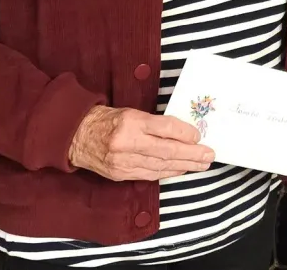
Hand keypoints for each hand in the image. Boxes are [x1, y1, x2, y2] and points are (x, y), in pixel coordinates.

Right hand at [68, 105, 213, 180]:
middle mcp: (126, 143)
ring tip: (201, 164)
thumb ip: (156, 124)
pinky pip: (149, 174)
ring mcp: (122, 161)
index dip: (184, 133)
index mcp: (130, 122)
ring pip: (160, 165)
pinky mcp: (119, 174)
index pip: (164, 128)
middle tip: (209, 155)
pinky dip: (167, 172)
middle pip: (166, 150)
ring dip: (184, 165)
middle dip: (191, 154)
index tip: (199, 136)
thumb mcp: (133, 113)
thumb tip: (185, 133)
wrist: (77, 136)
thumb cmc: (109, 120)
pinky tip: (181, 170)